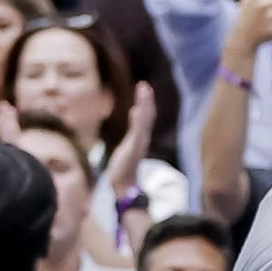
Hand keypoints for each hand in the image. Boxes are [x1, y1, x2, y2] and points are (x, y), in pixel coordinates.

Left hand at [103, 79, 155, 197]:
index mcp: (140, 136)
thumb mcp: (127, 145)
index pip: (145, 115)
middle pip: (147, 116)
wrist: (124, 185)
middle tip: (144, 85)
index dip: (146, 101)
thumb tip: (135, 114)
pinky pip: (137, 133)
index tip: (143, 87)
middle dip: (146, 100)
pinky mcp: (134, 150)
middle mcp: (142, 138)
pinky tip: (136, 111)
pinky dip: (138, 121)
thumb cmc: (123, 167)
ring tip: (143, 92)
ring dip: (144, 106)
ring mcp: (139, 144)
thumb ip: (133, 131)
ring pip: (144, 121)